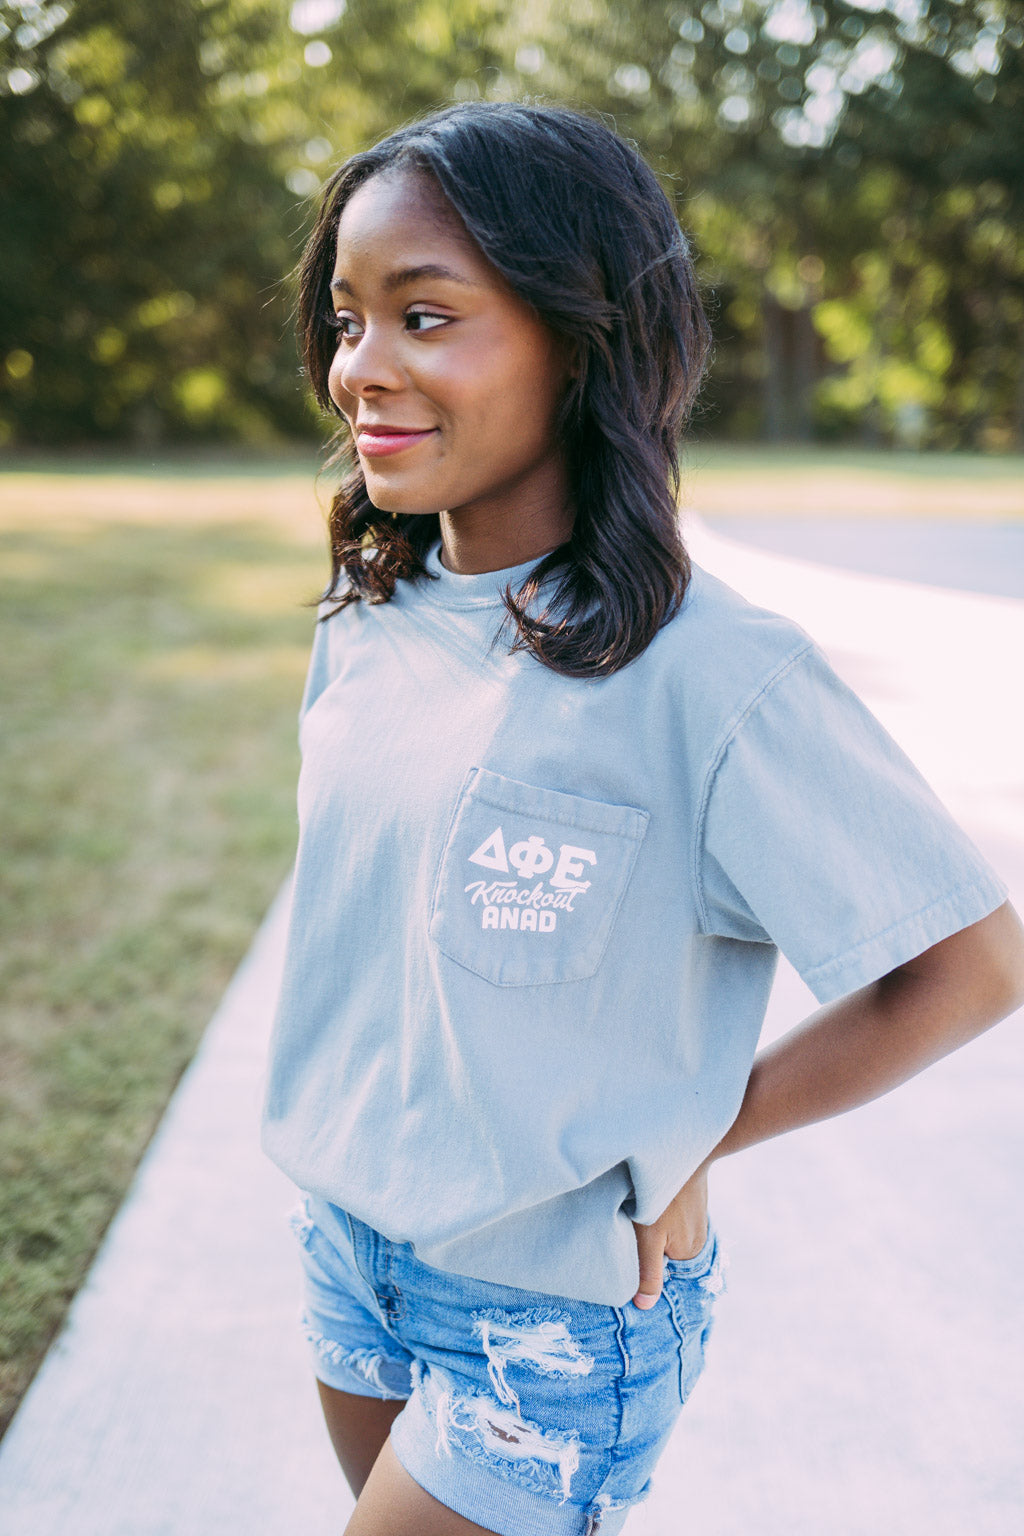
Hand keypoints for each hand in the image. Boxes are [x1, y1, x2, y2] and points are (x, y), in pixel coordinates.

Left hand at [631, 1164, 708, 1309]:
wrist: (685, 1151)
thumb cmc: (664, 1196)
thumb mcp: (650, 1237)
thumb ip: (648, 1272)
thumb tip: (645, 1307)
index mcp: (689, 1253)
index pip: (660, 1267)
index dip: (641, 1258)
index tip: (629, 1243)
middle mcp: (697, 1238)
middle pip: (664, 1249)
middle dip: (647, 1239)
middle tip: (631, 1222)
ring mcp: (696, 1218)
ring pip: (666, 1230)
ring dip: (653, 1222)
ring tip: (640, 1208)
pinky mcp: (691, 1199)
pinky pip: (671, 1214)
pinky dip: (660, 1209)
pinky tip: (650, 1198)